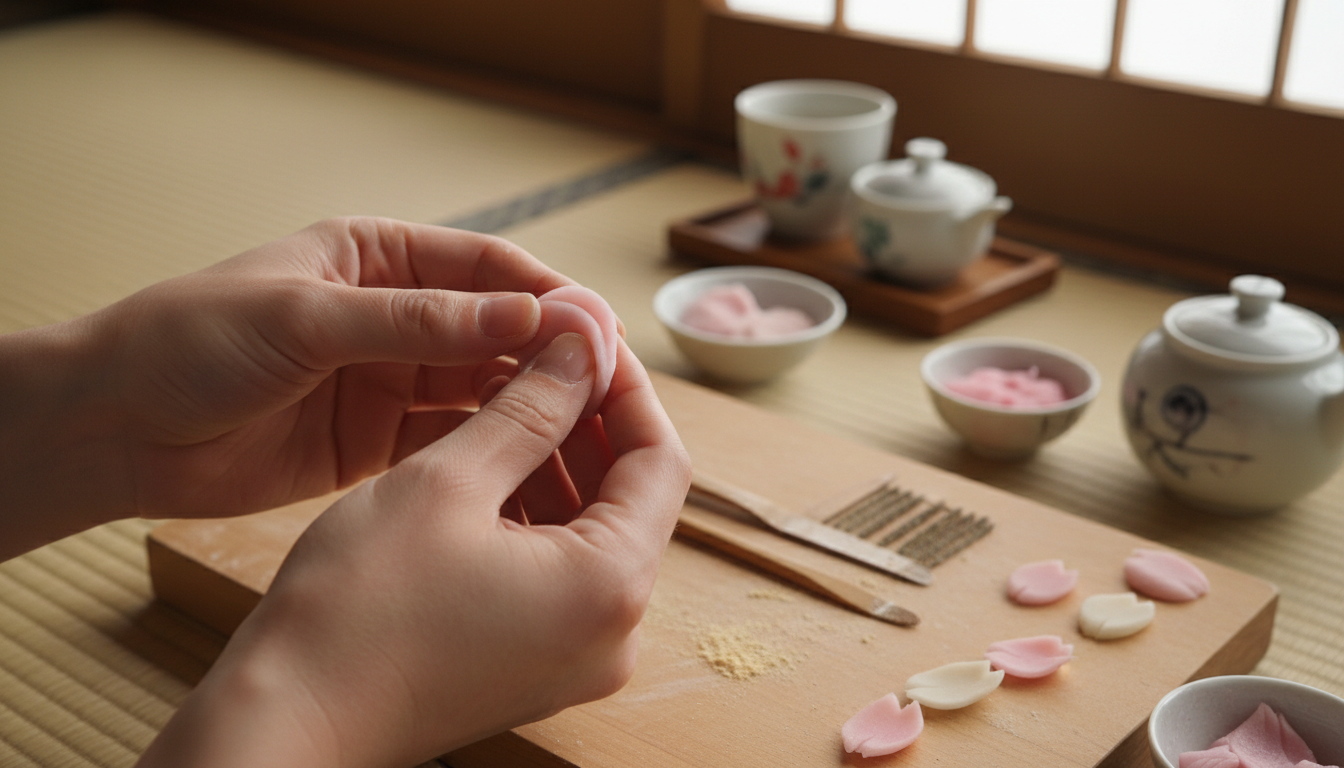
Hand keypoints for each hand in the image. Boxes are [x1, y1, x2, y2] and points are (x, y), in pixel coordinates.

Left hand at [2, 217, 575, 546]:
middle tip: (605, 387)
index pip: (485, 268)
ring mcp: (389, 379)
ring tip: (581, 431)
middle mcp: (394, 315)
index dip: (546, 296)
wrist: (114, 430)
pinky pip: (452, 440)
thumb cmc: (189, 344)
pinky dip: (492, 450)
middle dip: (551, 356)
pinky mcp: (379, 443)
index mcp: (376, 257)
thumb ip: (418, 323)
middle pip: (496, 331)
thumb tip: (526, 318)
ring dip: (530, 405)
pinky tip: (530, 463)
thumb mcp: (305, 319)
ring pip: (482, 389)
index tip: (596, 330)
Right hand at [136, 334, 692, 767]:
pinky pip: (559, 571)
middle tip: (540, 358)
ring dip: (556, 463)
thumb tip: (580, 349)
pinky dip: (533, 514)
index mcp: (610, 587)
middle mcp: (612, 632)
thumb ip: (529, 409)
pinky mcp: (535, 664)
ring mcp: (576, 655)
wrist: (286, 722)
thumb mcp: (447, 481)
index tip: (587, 338)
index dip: (626, 387)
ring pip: (591, 531)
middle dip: (588, 421)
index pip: (661, 460)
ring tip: (504, 400)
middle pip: (631, 497)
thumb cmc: (356, 609)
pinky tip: (487, 465)